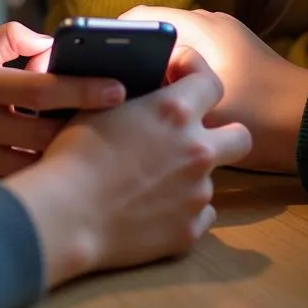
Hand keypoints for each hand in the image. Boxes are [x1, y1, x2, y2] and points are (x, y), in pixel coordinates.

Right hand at [0, 23, 125, 188]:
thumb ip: (14, 37)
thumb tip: (53, 44)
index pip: (42, 89)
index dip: (82, 90)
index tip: (117, 89)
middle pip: (45, 134)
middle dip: (83, 130)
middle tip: (116, 125)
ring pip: (35, 167)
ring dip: (64, 158)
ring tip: (90, 149)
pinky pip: (17, 188)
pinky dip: (41, 181)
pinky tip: (60, 174)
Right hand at [4, 47, 250, 287]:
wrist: (67, 214)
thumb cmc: (74, 155)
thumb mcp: (101, 107)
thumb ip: (138, 98)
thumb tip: (148, 92)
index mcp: (174, 111)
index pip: (212, 82)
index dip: (199, 77)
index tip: (185, 78)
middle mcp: (196, 150)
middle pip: (241, 136)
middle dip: (223, 133)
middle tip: (195, 135)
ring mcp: (197, 193)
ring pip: (213, 177)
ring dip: (191, 173)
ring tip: (153, 176)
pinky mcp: (190, 230)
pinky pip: (199, 214)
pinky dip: (182, 208)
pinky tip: (152, 206)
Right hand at [122, 6, 307, 171]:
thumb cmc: (262, 116)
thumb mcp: (201, 110)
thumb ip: (160, 93)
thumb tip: (121, 87)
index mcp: (200, 28)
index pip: (140, 17)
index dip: (112, 38)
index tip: (92, 63)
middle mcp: (210, 27)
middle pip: (156, 38)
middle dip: (133, 61)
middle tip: (109, 89)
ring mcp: (223, 43)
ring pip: (174, 55)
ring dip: (157, 77)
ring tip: (133, 107)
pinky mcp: (233, 63)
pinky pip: (191, 67)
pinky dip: (176, 86)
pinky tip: (166, 120)